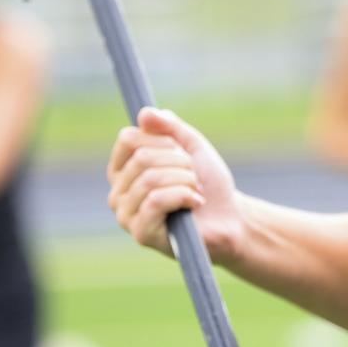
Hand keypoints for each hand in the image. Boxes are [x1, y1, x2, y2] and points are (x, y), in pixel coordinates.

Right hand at [108, 108, 243, 261]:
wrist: (229, 217)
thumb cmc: (208, 183)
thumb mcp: (191, 146)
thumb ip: (169, 127)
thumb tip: (144, 112)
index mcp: (124, 170)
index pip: (128, 139)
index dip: (161, 140)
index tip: (180, 151)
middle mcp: (118, 192)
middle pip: (142, 158)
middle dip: (179, 162)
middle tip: (193, 176)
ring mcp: (126, 215)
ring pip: (150, 179)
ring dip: (185, 179)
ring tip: (195, 190)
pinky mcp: (141, 233)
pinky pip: (156, 200)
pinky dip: (183, 196)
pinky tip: (194, 203)